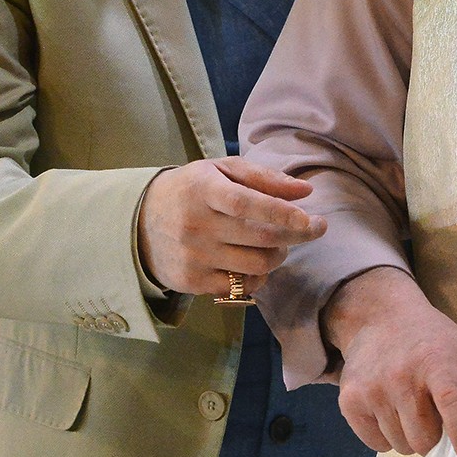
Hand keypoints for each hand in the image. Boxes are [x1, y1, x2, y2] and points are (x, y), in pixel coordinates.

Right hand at [137, 158, 325, 295]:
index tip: (310, 219)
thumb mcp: (222, 170)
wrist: (141, 221)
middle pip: (260, 237)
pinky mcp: (191, 281)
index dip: (282, 213)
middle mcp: (196, 224)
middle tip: (314, 228)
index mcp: (203, 189)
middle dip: (297, 235)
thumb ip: (265, 177)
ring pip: (256, 265)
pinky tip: (255, 261)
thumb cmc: (193, 189)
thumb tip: (306, 191)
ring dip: (279, 256)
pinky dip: (258, 276)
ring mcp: (193, 256)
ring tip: (278, 244)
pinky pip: (240, 286)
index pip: (247, 204)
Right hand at [324, 267, 456, 456]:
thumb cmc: (432, 341)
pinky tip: (389, 407)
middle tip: (430, 408)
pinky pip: (377, 445)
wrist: (380, 317)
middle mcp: (402, 374)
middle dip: (433, 434)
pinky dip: (387, 435)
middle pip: (425, 439)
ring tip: (408, 403)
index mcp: (437, 360)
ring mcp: (372, 388)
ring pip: (401, 446)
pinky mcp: (350, 400)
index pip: (451, 399)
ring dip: (410, 435)